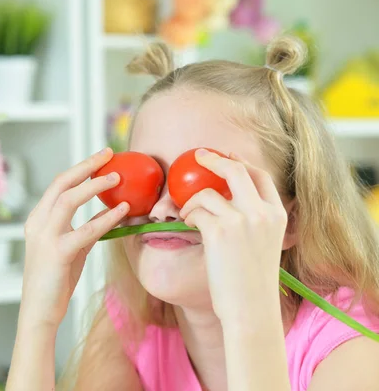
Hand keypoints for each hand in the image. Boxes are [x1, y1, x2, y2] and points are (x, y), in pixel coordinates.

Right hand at [20, 148, 129, 328]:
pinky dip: (106, 218)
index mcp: (37, 219)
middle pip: (62, 183)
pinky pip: (85, 229)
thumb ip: (82, 229)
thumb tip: (109, 212)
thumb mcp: (69, 248)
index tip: (101, 157)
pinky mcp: (57, 253)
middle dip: (86, 165)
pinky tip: (123, 211)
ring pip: (69, 199)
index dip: (80, 167)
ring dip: (95, 185)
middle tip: (109, 153)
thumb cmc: (55, 280)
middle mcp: (37, 223)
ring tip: (117, 177)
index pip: (59, 184)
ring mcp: (45, 237)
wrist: (39, 311)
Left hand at [179, 148, 287, 323]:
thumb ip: (257, 221)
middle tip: (198, 155)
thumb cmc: (252, 282)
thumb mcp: (266, 245)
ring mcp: (241, 220)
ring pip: (207, 193)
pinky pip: (195, 211)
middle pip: (236, 170)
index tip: (227, 156)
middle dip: (214, 159)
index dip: (242, 162)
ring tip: (187, 215)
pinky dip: (187, 215)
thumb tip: (230, 200)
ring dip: (191, 201)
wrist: (251, 308)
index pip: (261, 176)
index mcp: (277, 215)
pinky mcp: (219, 232)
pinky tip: (187, 225)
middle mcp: (262, 213)